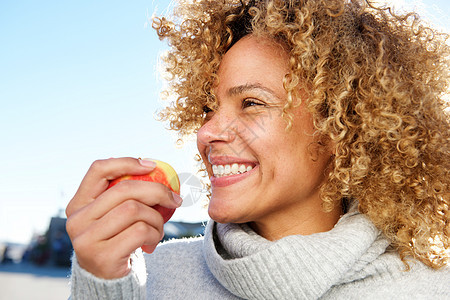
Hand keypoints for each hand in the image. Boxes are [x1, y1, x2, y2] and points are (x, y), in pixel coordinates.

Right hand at [65, 157, 181, 278]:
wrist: (108, 280)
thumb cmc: (117, 239)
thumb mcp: (113, 215)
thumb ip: (123, 195)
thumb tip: (154, 169)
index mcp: (78, 204)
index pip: (98, 170)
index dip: (127, 162)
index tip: (152, 166)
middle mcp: (77, 219)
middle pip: (124, 190)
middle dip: (157, 191)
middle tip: (174, 199)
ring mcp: (87, 239)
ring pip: (135, 210)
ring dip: (156, 218)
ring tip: (158, 228)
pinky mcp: (103, 256)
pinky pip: (141, 231)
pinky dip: (155, 234)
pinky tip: (152, 242)